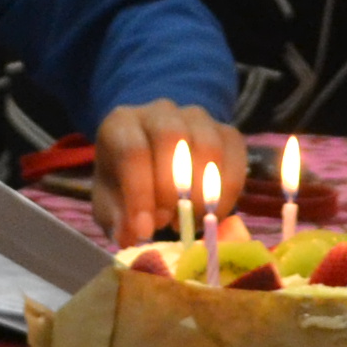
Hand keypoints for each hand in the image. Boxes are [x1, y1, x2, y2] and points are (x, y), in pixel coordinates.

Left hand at [92, 101, 246, 245]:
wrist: (155, 163)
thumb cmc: (127, 184)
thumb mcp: (112, 203)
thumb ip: (118, 218)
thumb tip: (133, 234)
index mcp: (122, 124)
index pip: (132, 151)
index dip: (140, 193)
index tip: (145, 231)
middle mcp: (160, 112)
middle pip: (172, 137)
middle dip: (173, 188)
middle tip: (171, 223)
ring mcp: (197, 118)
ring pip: (208, 146)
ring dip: (202, 192)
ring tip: (190, 221)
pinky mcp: (227, 131)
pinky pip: (235, 158)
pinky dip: (227, 193)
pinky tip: (212, 215)